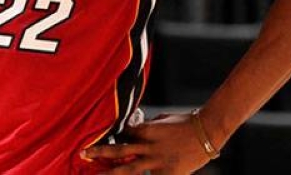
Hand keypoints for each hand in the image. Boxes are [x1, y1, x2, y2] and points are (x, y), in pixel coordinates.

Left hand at [82, 113, 212, 173]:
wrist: (207, 131)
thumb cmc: (187, 122)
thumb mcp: (164, 120)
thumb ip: (150, 126)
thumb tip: (138, 126)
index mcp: (147, 130)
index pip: (123, 134)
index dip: (111, 138)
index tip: (96, 141)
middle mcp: (148, 146)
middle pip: (119, 151)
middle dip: (100, 153)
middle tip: (82, 154)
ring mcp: (157, 161)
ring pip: (129, 169)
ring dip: (111, 173)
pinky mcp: (168, 174)